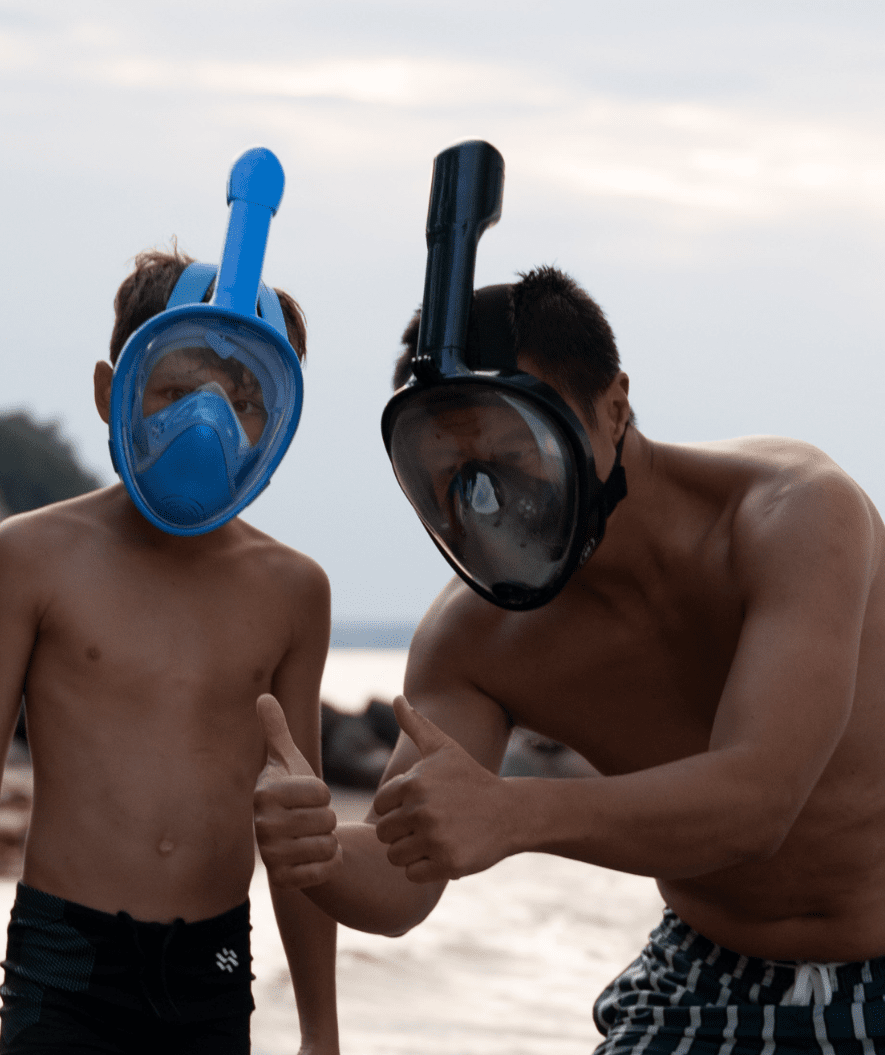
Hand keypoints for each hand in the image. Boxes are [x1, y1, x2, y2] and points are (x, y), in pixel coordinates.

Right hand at [254, 694, 341, 887]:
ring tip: (312, 836)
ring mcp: (270, 855)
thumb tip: (263, 696)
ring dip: (329, 841)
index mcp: (265, 793)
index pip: (322, 792)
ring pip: (329, 844)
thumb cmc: (292, 791)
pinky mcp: (283, 880)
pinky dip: (329, 863)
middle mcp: (262, 825)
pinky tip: (315, 857)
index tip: (307, 796)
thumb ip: (276, 729)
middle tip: (310, 819)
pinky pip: (325, 870)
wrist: (288, 837)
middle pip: (327, 819)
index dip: (323, 794)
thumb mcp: (288, 760)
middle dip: (327, 818)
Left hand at [372, 696, 511, 883]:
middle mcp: (422, 810)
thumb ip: (416, 725)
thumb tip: (397, 698)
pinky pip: (412, 875)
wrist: (510, 811)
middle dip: (403, 832)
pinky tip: (445, 853)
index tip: (423, 805)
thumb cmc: (471, 778)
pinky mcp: (447, 864)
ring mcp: (435, 838)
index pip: (382, 806)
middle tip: (430, 825)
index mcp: (414, 783)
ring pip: (395, 856)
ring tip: (437, 838)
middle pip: (385, 834)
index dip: (399, 808)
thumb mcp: (445, 748)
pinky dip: (425, 870)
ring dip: (412, 852)